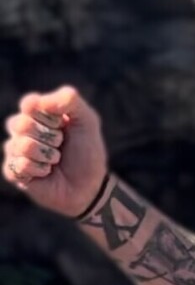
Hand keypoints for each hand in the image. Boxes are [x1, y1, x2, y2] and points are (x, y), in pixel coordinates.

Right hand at [2, 86, 108, 216]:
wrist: (90, 185)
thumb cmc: (87, 152)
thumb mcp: (87, 120)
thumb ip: (69, 99)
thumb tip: (38, 102)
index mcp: (37, 113)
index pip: (29, 104)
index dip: (48, 116)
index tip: (62, 124)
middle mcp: (22, 129)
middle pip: (21, 123)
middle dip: (50, 137)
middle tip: (61, 144)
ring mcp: (16, 150)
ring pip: (21, 145)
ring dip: (47, 155)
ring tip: (55, 161)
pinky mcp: (14, 171)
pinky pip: (18, 166)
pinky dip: (39, 170)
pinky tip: (46, 173)